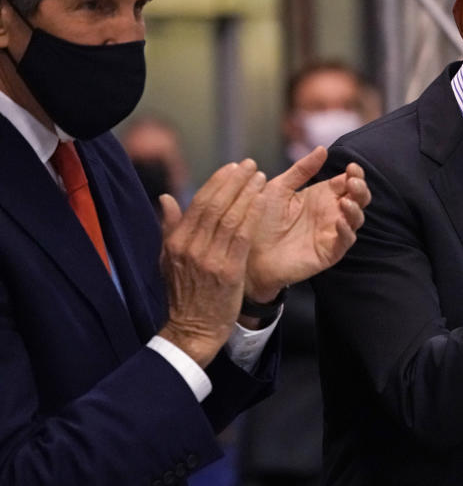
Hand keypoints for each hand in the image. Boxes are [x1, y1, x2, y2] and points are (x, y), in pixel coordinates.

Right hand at [158, 159, 266, 366]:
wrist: (192, 330)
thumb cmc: (184, 294)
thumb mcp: (167, 260)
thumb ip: (170, 228)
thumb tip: (166, 198)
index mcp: (176, 242)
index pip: (198, 203)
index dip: (217, 182)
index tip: (232, 167)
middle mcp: (191, 247)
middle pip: (215, 205)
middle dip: (234, 181)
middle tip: (250, 164)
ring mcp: (209, 259)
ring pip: (230, 217)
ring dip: (247, 193)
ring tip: (260, 176)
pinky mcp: (228, 271)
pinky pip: (242, 236)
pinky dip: (252, 214)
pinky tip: (263, 200)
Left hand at [246, 146, 370, 302]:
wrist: (246, 251)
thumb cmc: (260, 219)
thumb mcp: (279, 188)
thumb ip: (301, 170)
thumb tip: (322, 148)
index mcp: (321, 196)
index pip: (348, 182)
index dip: (354, 174)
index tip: (351, 166)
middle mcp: (330, 213)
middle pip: (358, 199)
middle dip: (360, 189)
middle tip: (353, 181)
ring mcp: (331, 233)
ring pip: (356, 219)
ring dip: (355, 208)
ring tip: (346, 201)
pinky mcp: (328, 252)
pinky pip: (345, 241)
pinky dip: (346, 231)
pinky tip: (339, 221)